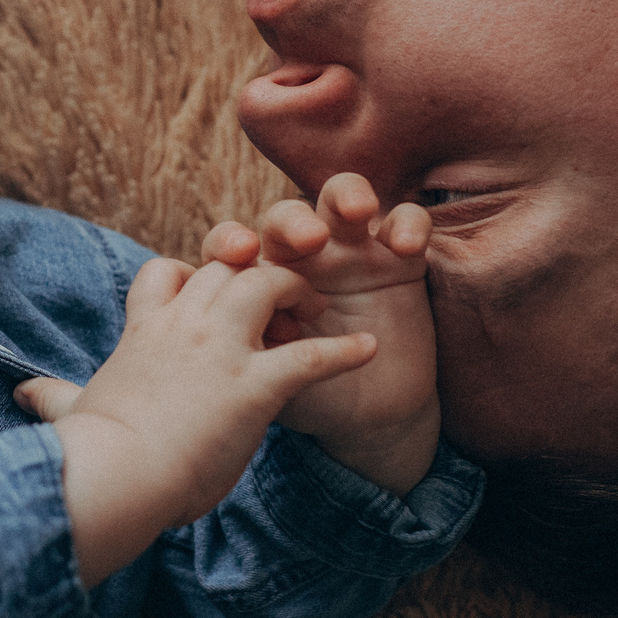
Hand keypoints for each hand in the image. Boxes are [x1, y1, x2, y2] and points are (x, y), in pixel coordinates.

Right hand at [14, 256, 374, 586]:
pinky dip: (345, 352)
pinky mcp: (254, 385)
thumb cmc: (89, 451)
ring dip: (300, 290)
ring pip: (270, 283)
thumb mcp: (72, 413)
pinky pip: (312, 355)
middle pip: (229, 266)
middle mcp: (185, 326)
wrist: (111, 474)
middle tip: (285, 291)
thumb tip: (22, 392)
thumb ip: (53, 397)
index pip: (170, 273)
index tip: (210, 294)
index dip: (195, 276)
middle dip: (257, 270)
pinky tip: (369, 351)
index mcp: (144, 331)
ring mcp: (221, 350)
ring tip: (322, 306)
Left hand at [203, 175, 438, 495]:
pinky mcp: (399, 260)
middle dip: (290, 221)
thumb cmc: (305, 399)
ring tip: (357, 212)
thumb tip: (208, 339)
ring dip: (346, 196)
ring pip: (340, 198)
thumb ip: (241, 353)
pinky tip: (408, 246)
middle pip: (284, 217)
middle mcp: (300, 258)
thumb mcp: (264, 382)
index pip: (232, 246)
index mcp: (255, 283)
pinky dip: (409, 224)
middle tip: (308, 239)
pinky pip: (405, 222)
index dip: (231, 240)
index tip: (242, 252)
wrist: (367, 422)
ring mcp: (350, 253)